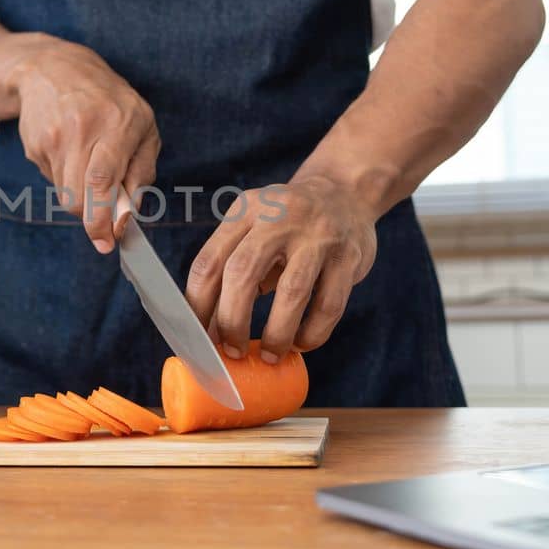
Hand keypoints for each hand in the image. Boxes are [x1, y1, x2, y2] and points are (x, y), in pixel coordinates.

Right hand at [10, 35, 160, 252]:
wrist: (53, 69)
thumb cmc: (108, 99)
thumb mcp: (142, 125)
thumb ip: (142, 169)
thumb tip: (131, 211)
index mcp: (116, 124)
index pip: (102, 181)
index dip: (102, 219)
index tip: (107, 242)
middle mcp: (81, 130)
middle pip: (78, 196)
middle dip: (91, 219)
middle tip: (102, 228)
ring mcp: (53, 138)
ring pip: (65, 194)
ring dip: (80, 197)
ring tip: (89, 169)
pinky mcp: (35, 145)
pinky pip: (53, 180)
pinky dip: (65, 179)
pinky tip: (71, 153)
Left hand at [184, 177, 378, 361]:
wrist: (345, 192)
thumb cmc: (287, 225)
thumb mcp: (254, 229)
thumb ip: (232, 269)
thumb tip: (209, 331)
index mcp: (245, 211)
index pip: (209, 262)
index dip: (199, 306)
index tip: (199, 338)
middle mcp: (278, 216)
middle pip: (242, 274)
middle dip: (232, 321)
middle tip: (232, 352)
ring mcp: (317, 234)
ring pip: (291, 292)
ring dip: (276, 334)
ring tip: (269, 356)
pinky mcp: (349, 255)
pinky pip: (329, 305)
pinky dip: (312, 333)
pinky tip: (301, 344)